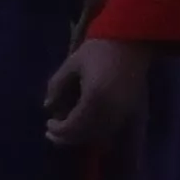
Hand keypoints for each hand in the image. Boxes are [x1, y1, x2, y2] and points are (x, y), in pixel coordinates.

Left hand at [42, 34, 151, 151]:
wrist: (131, 42)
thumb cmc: (99, 49)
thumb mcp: (71, 64)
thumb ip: (56, 86)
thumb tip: (47, 106)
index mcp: (95, 98)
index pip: (73, 125)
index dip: (58, 130)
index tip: (47, 124)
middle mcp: (111, 110)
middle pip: (86, 135)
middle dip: (67, 137)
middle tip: (52, 132)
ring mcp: (124, 112)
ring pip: (100, 135)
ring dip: (82, 136)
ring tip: (66, 129)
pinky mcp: (132, 110)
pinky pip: (112, 128)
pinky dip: (97, 132)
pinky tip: (85, 125)